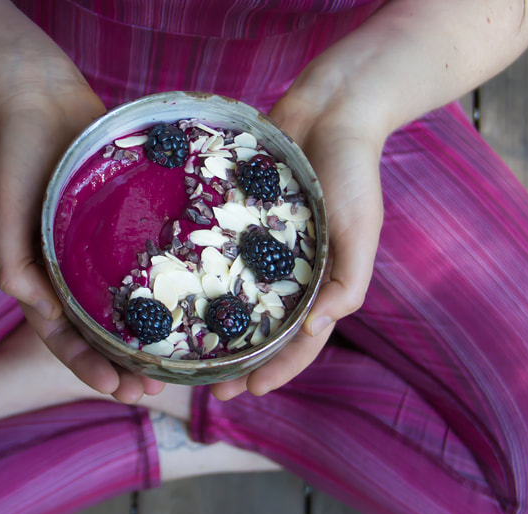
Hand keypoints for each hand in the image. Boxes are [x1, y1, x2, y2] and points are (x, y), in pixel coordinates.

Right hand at [0, 61, 165, 402]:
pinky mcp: (127, 224)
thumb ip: (12, 260)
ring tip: (178, 365)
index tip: (119, 391)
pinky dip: (164, 288)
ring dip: (147, 339)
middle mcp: (71, 271)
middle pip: (99, 333)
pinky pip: (147, 264)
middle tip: (155, 392)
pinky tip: (196, 304)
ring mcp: (100, 250)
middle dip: (122, 367)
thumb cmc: (15, 153)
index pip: (63, 338)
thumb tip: (40, 311)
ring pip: (127, 307)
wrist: (39, 95)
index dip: (88, 368)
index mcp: (40, 277)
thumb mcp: (4, 207)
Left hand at [210, 87, 386, 399]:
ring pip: (231, 294)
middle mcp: (286, 270)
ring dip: (211, 324)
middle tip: (203, 386)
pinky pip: (213, 249)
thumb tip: (314, 329)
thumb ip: (347, 281)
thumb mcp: (360, 229)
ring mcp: (258, 245)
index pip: (300, 341)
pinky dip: (195, 270)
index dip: (276, 370)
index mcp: (320, 280)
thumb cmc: (354, 171)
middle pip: (260, 327)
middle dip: (237, 360)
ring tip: (180, 349)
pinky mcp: (236, 216)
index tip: (246, 392)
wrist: (331, 107)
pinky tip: (166, 287)